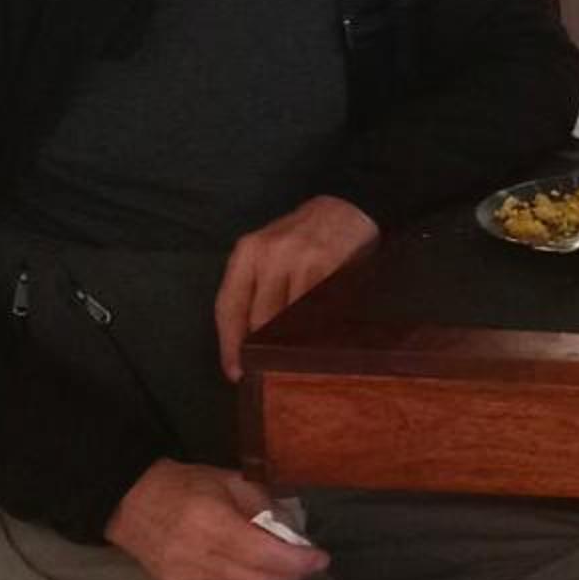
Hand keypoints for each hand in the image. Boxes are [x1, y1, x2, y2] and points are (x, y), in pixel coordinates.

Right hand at [104, 460, 329, 579]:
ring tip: (290, 568)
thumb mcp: (230, 480)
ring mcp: (183, 578)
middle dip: (291, 576)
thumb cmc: (185, 485)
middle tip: (311, 566)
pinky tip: (254, 570)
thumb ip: (264, 506)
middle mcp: (195, 556)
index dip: (296, 561)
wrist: (130, 502)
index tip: (321, 559)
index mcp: (210, 522)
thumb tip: (294, 533)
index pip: (263, 553)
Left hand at [216, 194, 379, 380]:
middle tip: (268, 374)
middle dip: (262, 350)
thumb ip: (256, 287)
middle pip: (258, 319)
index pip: (229, 307)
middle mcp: (270, 254)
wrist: (349, 205)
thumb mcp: (269, 252)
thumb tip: (249, 342)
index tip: (235, 373)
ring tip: (294, 362)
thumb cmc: (304, 236)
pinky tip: (318, 342)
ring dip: (290, 345)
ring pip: (288, 319)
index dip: (230, 346)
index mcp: (247, 252)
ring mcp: (301, 259)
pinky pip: (318, 311)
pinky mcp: (330, 266)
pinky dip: (316, 330)